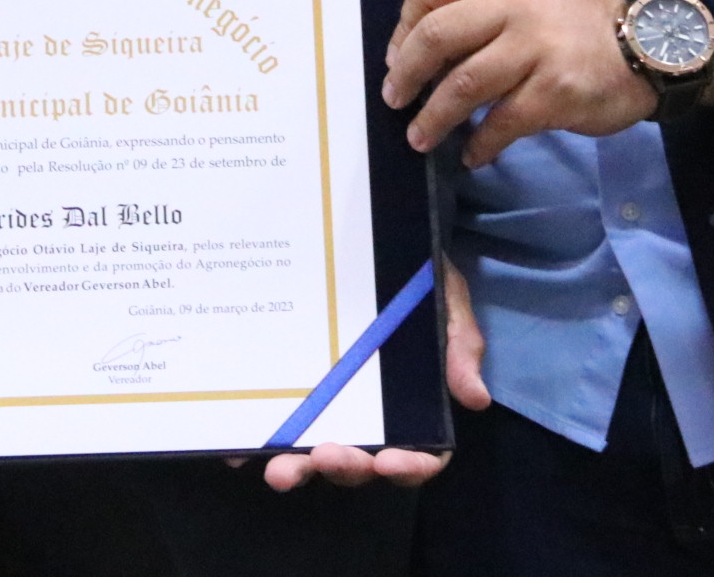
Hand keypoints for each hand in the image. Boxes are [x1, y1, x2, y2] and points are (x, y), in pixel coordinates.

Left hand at [258, 254, 485, 489]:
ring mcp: (330, 408)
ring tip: (280, 469)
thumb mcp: (447, 303)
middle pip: (362, 462)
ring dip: (299, 468)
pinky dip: (257, 443)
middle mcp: (372, 418)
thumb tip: (475, 397)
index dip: (407, 467)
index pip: (421, 454)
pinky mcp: (295, 392)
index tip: (389, 462)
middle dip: (343, 467)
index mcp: (416, 408)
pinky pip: (276, 425)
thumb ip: (460, 348)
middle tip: (324, 457)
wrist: (379, 243)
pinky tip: (238, 450)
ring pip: (315, 453)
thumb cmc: (420, 281)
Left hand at [383, 0, 655, 164]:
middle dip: (406, 74)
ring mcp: (534, 49)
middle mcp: (512, 7)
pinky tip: (472, 155)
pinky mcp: (554, 91)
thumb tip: (420, 54)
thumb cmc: (573, 27)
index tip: (397, 58)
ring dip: (433, 117)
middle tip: (395, 100)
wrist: (645, 47)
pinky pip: (501, 123)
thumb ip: (479, 12)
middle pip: (436, 36)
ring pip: (463, 84)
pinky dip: (479, 143)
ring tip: (419, 138)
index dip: (402, 27)